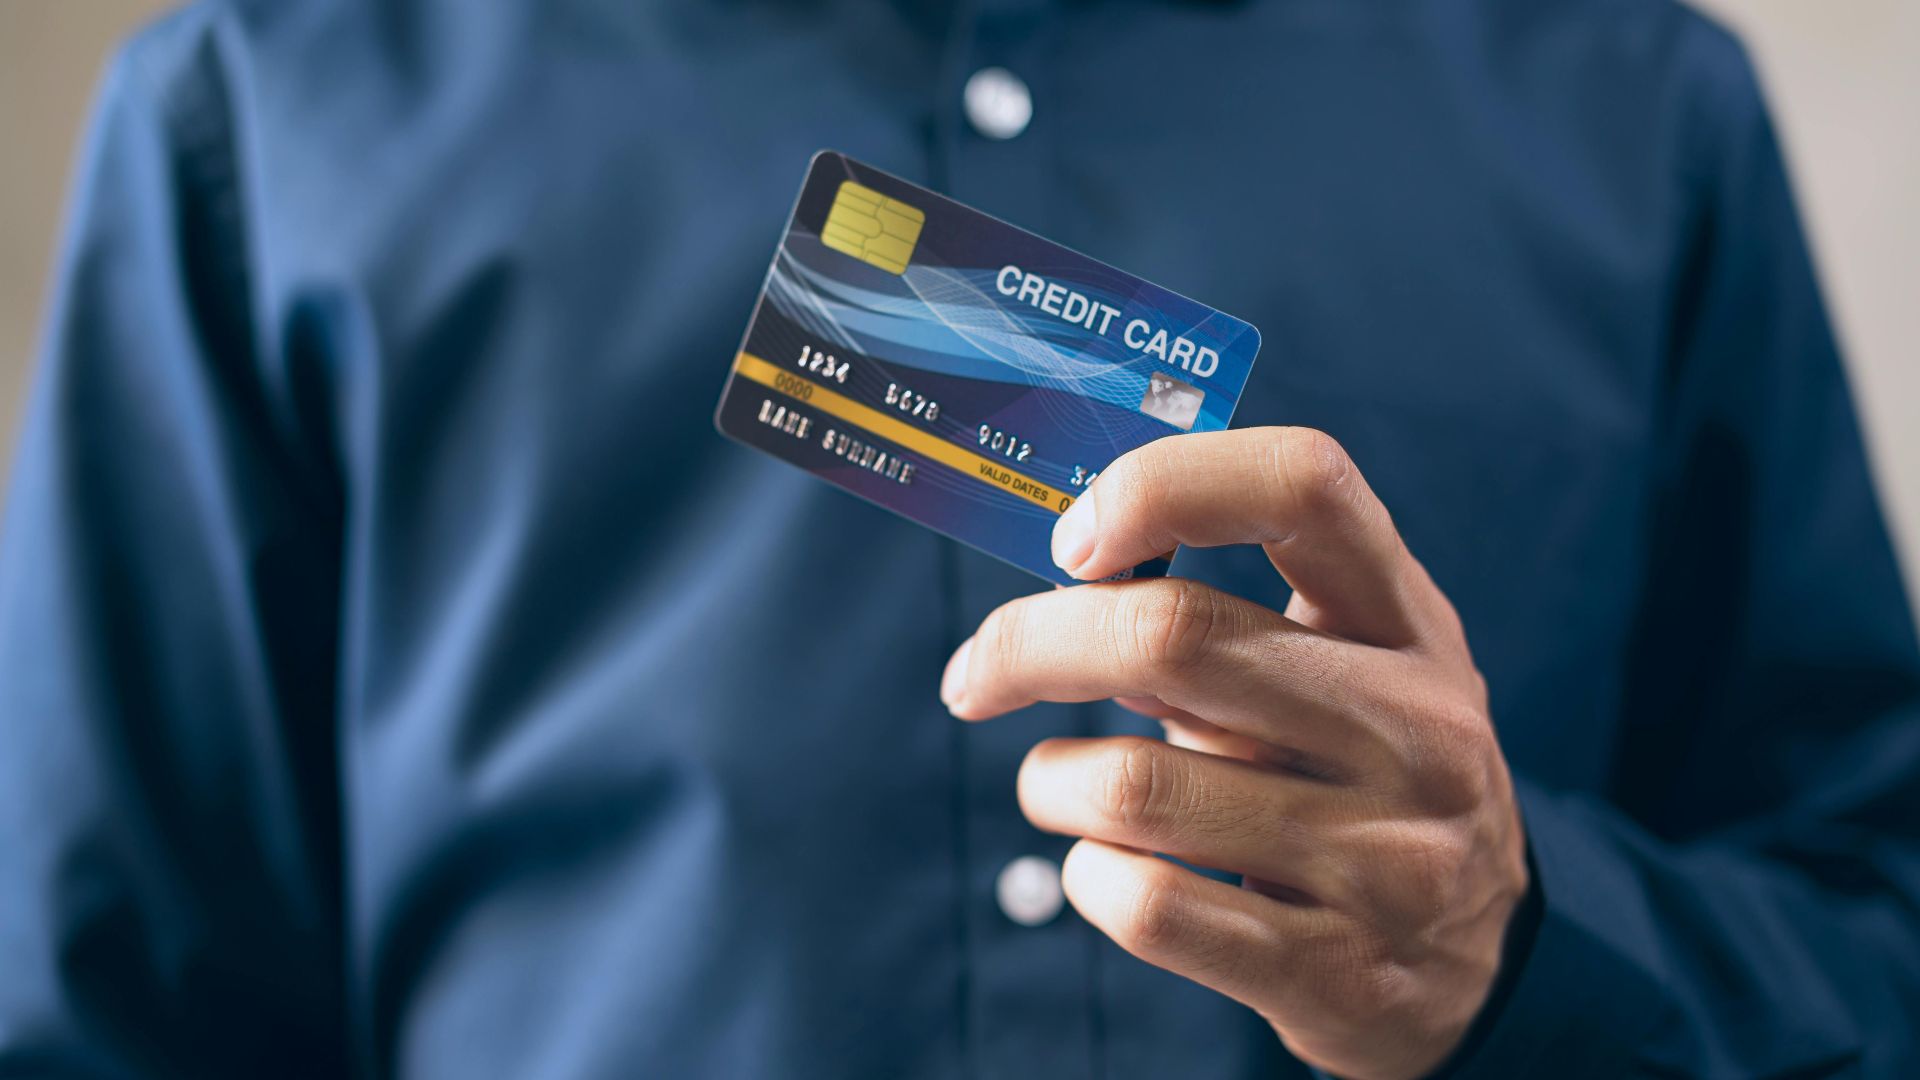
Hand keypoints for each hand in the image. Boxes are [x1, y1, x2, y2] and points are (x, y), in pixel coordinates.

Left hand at [941, 428, 1528, 1079]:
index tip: (1074, 541)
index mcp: (1409, 623)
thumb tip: (1066, 604)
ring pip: (1132, 785)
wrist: (1483, 967)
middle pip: (1174, 636)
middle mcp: (1413, 728)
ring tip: (1058, 785)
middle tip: (979, 673)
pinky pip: (1147, 907)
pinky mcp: (1332, 971)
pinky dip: (1087, 877)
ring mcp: (1384, 856)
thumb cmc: (1373, 778)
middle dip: (1031, 646)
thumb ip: (1236, 622)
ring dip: (1050, 779)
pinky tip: (1104, 868)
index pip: (1302, 485)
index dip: (1164, 485)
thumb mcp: (1355, 673)